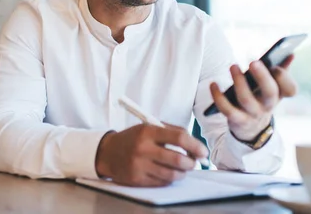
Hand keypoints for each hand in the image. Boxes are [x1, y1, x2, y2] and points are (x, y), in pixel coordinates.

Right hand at [94, 123, 208, 186]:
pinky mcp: (137, 179)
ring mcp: (139, 165)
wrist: (107, 152)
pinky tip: (168, 173)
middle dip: (191, 163)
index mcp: (148, 131)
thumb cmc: (133, 138)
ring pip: (172, 174)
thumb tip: (196, 146)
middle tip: (193, 162)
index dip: (195, 145)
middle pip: (178, 160)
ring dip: (182, 173)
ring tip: (182, 168)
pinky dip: (170, 179)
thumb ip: (172, 132)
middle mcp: (143, 148)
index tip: (203, 151)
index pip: (179, 138)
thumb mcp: (148, 127)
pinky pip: (162, 183)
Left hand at [210, 55, 296, 141]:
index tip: (275, 67)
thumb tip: (290, 54)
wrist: (252, 128)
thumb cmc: (262, 99)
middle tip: (253, 62)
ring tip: (233, 66)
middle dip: (262, 77)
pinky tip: (213, 84)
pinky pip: (227, 109)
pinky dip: (219, 97)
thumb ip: (281, 70)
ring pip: (247, 99)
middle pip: (270, 92)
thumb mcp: (273, 87)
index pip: (290, 89)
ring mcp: (253, 114)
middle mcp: (269, 105)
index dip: (285, 78)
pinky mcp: (238, 120)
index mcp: (280, 94)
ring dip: (239, 82)